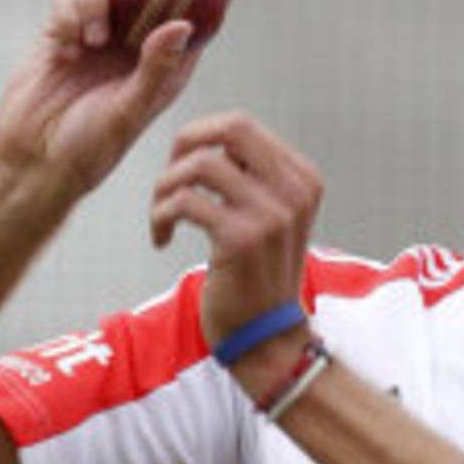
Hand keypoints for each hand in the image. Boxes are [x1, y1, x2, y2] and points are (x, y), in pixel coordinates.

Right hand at [0, 0, 238, 200]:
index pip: (203, 11)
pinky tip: (66, 48)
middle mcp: (138, 37)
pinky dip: (68, 10)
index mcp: (169, 61)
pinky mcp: (63, 24)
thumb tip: (183, 24)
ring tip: (90, 40)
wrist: (34, 159)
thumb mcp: (129, 114)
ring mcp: (100, 26)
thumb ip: (154, 71)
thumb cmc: (89, 149)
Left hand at [149, 112, 323, 354]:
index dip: (201, 138)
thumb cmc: (256, 277)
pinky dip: (160, 215)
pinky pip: (185, 201)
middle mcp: (294, 192)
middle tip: (169, 177)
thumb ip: (252, 177)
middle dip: (184, 144)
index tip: (185, 172)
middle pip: (230, 127)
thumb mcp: (270, 218)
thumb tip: (208, 138)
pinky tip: (160, 237)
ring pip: (200, 163)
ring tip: (160, 215)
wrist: (265, 337)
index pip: (242, 126)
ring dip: (165, 187)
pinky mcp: (242, 239)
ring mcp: (271, 215)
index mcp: (303, 179)